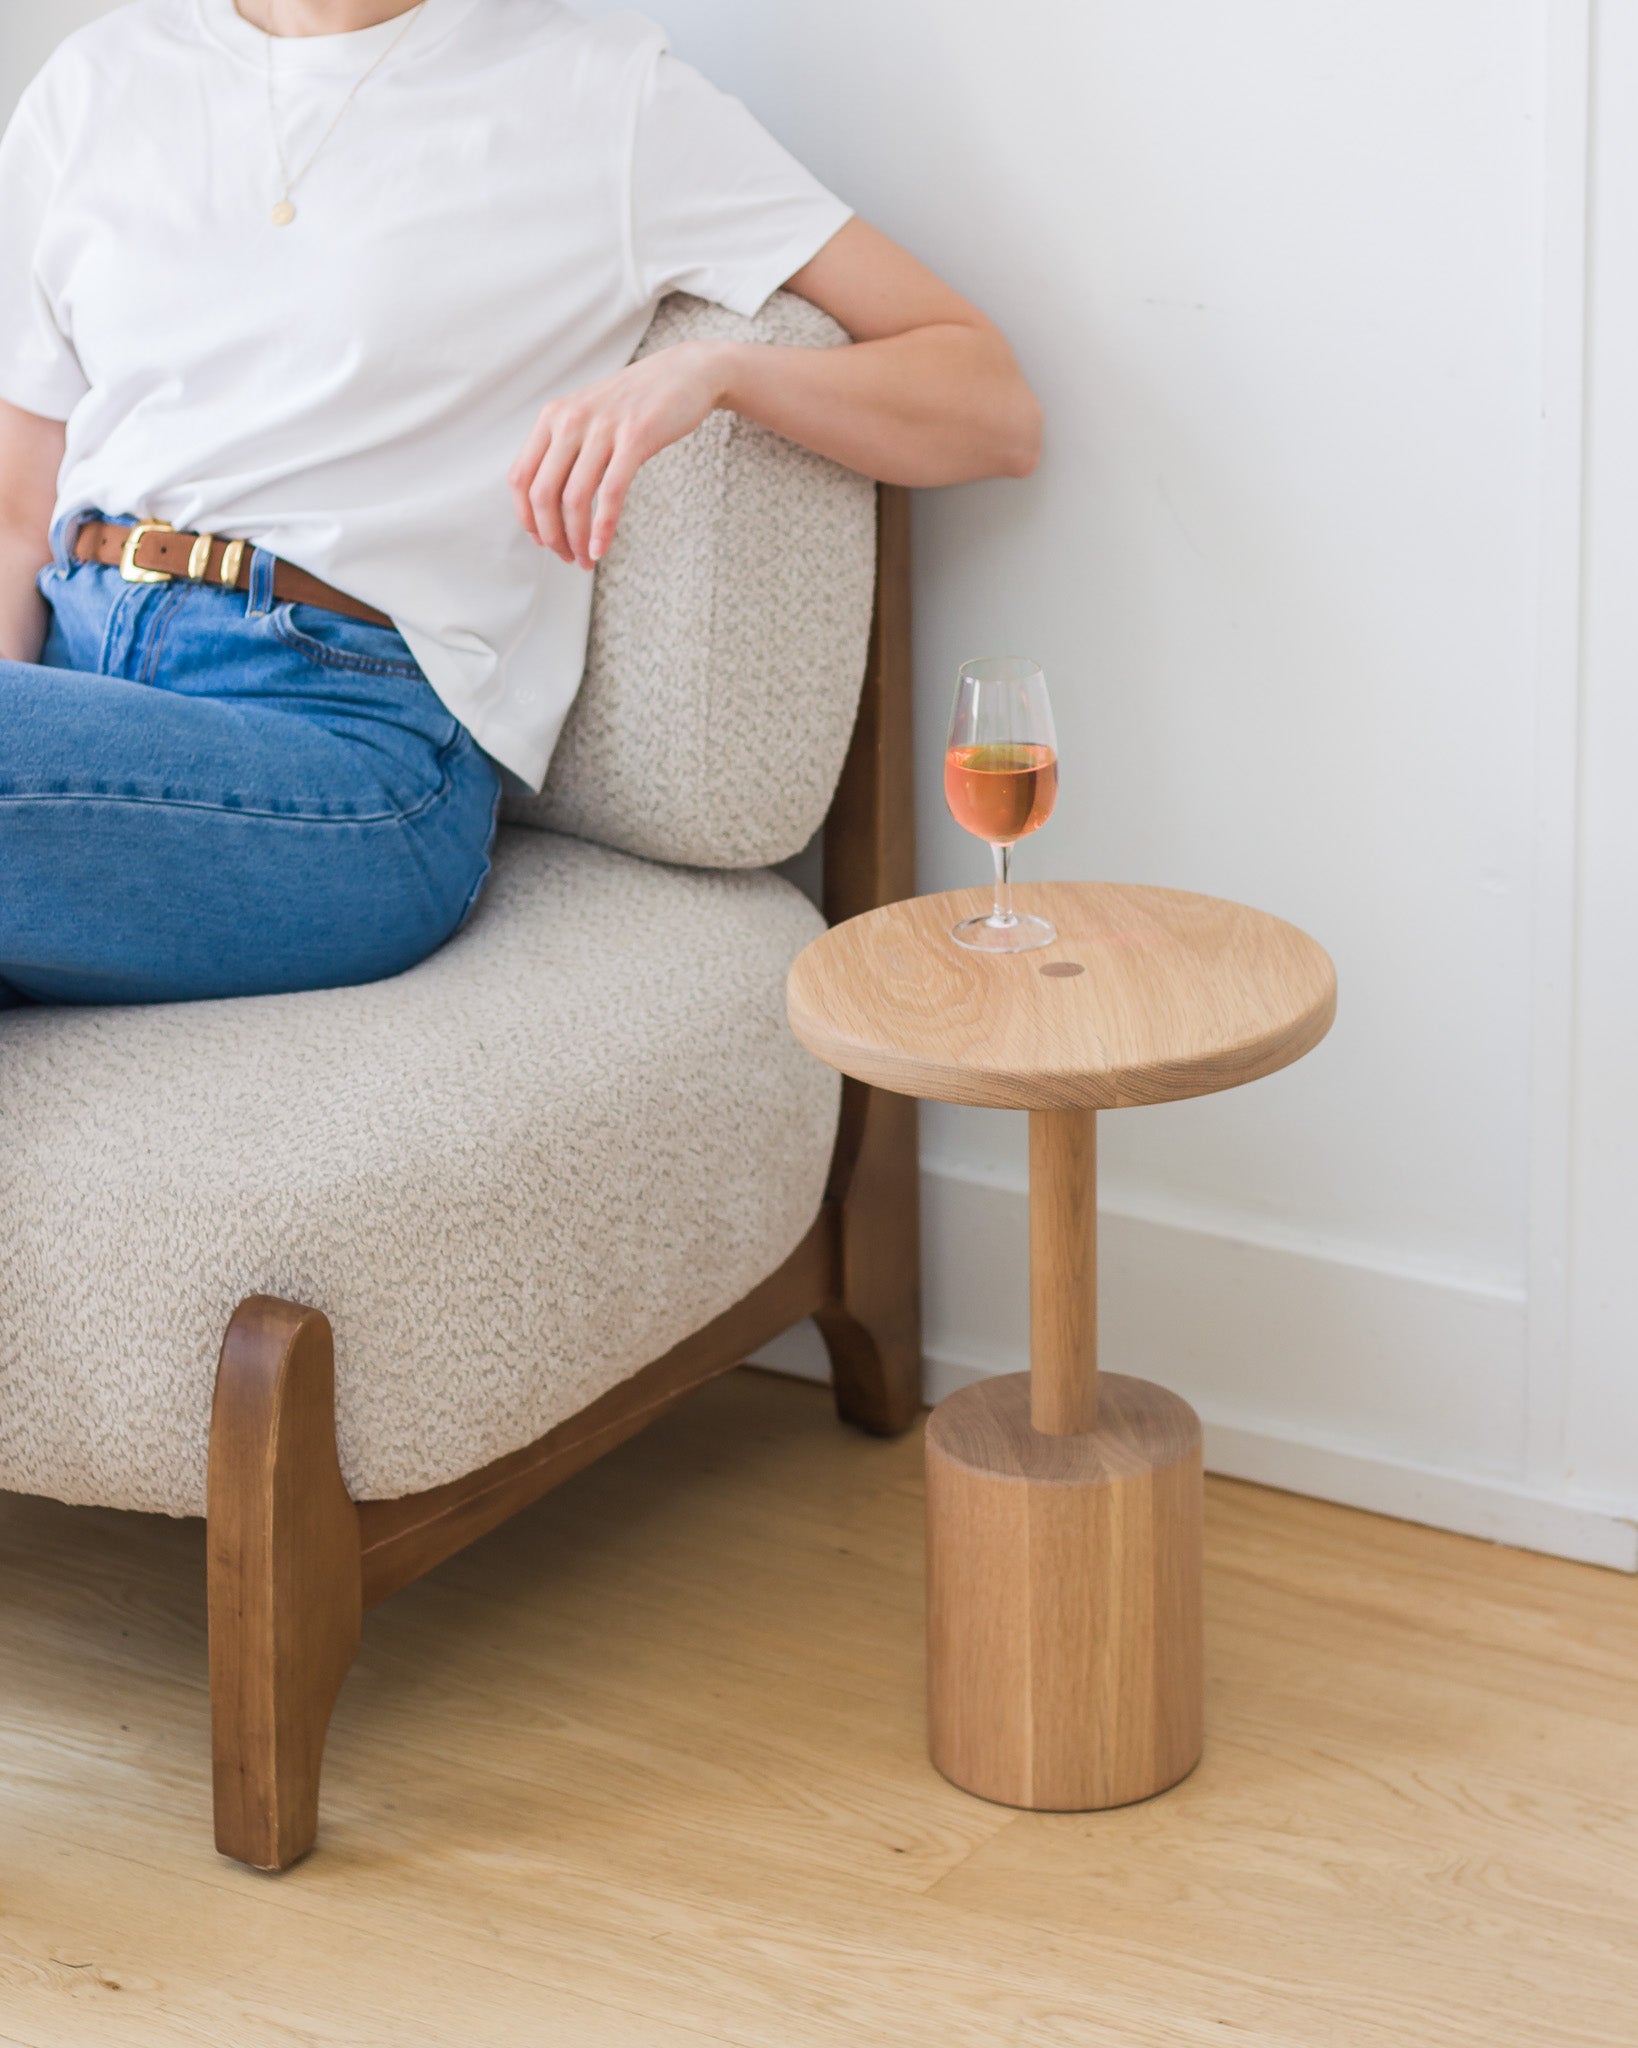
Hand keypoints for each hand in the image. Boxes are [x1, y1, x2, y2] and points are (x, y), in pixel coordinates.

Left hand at [508, 340, 730, 568]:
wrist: (685, 373)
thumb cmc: (636, 404)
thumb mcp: (589, 417)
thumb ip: (566, 448)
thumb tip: (548, 503)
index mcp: (552, 417)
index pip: (521, 478)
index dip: (527, 518)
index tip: (544, 541)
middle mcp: (570, 420)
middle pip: (542, 494)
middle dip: (551, 536)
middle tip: (566, 558)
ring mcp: (602, 428)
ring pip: (573, 499)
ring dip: (575, 539)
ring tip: (585, 561)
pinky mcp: (635, 438)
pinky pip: (610, 493)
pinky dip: (602, 528)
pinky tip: (601, 549)